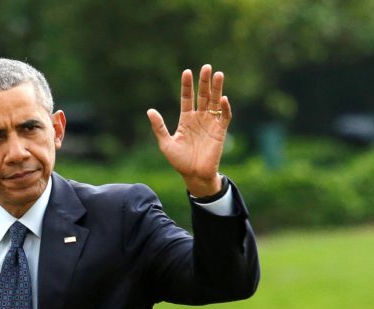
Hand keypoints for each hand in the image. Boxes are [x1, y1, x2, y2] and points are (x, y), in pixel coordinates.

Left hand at [147, 64, 231, 197]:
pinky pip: (224, 117)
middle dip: (204, 82)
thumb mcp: (166, 144)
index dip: (187, 86)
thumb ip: (159, 127)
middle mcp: (199, 118)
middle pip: (203, 96)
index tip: (186, 72)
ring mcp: (210, 124)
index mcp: (186, 119)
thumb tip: (150, 110)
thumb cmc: (179, 162)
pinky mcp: (220, 131)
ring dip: (217, 89)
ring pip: (215, 102)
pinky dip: (224, 108)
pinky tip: (223, 98)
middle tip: (206, 67)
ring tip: (218, 74)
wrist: (194, 175)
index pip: (187, 98)